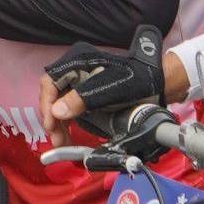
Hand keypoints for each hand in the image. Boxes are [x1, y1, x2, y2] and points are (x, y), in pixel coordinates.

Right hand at [40, 29, 165, 147]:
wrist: (157, 85)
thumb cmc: (136, 82)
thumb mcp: (109, 89)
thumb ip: (82, 99)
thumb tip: (56, 112)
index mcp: (78, 61)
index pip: (50, 81)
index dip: (46, 104)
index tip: (51, 125)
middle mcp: (74, 70)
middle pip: (51, 95)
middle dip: (52, 118)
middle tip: (57, 139)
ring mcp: (79, 84)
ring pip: (57, 105)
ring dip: (57, 124)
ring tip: (62, 143)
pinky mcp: (85, 97)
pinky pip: (68, 110)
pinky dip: (66, 124)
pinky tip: (68, 136)